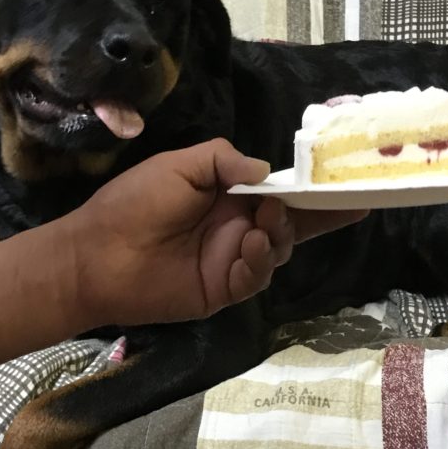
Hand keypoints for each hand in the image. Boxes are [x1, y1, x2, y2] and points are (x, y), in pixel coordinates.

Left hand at [73, 138, 367, 325]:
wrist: (97, 255)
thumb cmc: (134, 202)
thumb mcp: (178, 166)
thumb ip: (222, 160)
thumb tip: (265, 170)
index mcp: (229, 195)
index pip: (281, 191)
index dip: (313, 191)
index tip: (349, 187)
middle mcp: (237, 226)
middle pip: (291, 223)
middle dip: (314, 216)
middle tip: (311, 206)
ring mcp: (231, 259)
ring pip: (278, 249)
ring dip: (278, 235)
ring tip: (259, 224)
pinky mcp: (223, 288)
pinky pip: (256, 277)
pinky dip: (259, 261)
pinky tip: (247, 247)